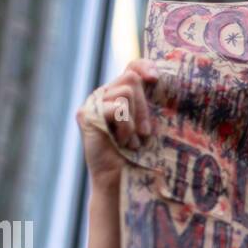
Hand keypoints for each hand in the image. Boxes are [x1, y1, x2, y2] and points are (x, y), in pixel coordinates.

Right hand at [77, 58, 158, 193]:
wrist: (121, 180)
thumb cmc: (139, 156)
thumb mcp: (149, 125)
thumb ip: (150, 104)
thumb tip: (161, 81)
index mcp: (120, 95)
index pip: (132, 66)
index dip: (145, 66)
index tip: (156, 79)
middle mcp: (105, 95)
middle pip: (131, 78)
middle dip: (144, 107)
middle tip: (145, 133)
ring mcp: (93, 103)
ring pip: (126, 92)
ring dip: (134, 121)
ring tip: (130, 141)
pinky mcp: (87, 114)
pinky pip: (118, 108)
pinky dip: (125, 127)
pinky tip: (120, 142)